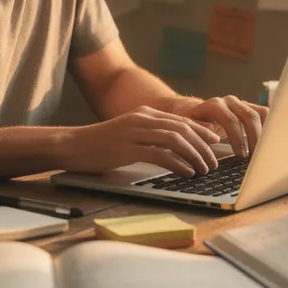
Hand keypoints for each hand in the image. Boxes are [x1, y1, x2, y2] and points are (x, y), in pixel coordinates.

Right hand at [58, 106, 222, 176]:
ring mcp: (135, 132)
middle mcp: (142, 119)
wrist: (72, 145)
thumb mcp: (129, 133)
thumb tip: (175, 148)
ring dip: (194, 156)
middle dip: (203, 146)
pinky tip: (187, 173)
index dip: (201, 131)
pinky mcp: (128, 148)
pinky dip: (178, 164)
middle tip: (214, 162)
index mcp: (145, 114)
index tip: (215, 143)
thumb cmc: (100, 144)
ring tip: (204, 169)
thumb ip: (150, 135)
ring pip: (175, 140)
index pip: (181, 120)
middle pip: (183, 129)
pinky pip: (160, 155)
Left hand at [170, 96, 267, 158]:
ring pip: (259, 114)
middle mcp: (230, 102)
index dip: (238, 138)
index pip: (231, 120)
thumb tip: (212, 132)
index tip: (240, 155)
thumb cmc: (189, 120)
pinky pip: (264, 114)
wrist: (190, 109)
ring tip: (262, 152)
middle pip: (249, 116)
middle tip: (254, 157)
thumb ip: (199, 129)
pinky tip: (268, 143)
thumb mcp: (187, 126)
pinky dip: (269, 126)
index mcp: (215, 105)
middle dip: (254, 138)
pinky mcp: (248, 108)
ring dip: (263, 134)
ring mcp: (240, 103)